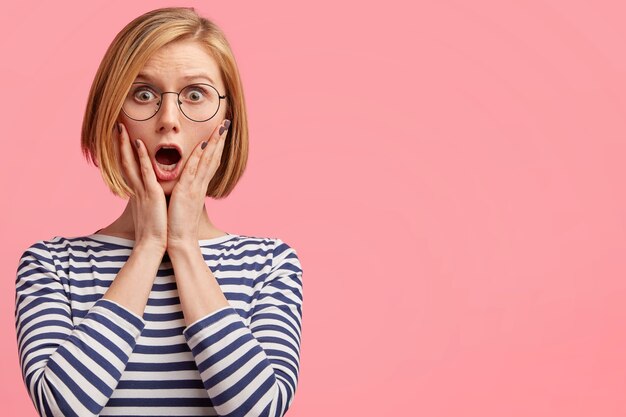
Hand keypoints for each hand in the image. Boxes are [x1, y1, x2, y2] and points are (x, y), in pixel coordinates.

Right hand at [117, 122, 167, 249]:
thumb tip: (154, 195)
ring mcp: (142, 190)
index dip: (125, 154)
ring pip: (131, 163)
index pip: (130, 169)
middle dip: (121, 144)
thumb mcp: (151, 211)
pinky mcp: (150, 194)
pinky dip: (141, 157)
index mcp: (138, 193)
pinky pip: (144, 172)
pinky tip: (138, 143)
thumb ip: (151, 200)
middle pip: (125, 162)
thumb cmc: (155, 231)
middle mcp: (136, 189)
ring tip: (122, 128)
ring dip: (126, 145)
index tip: (123, 139)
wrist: (153, 245)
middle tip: (117, 127)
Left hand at [167, 119, 229, 247]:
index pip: (210, 162)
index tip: (220, 133)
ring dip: (213, 143)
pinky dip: (197, 156)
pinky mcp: (186, 192)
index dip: (216, 147)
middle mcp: (200, 185)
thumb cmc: (179, 224)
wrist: (180, 241)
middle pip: (213, 158)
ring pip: (207, 161)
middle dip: (220, 140)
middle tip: (226, 123)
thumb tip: (182, 183)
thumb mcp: (184, 203)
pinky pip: (193, 170)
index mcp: (199, 187)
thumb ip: (185, 191)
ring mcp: (195, 188)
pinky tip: (201, 143)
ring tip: (220, 128)